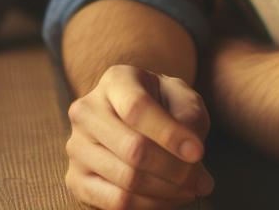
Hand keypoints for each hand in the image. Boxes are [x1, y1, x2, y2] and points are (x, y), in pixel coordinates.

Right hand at [65, 64, 213, 209]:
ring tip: (190, 188)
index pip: (138, 109)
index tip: (199, 152)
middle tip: (202, 180)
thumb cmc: (164, 107)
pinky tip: (169, 198)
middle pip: (133, 149)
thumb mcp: (182, 99)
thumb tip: (191, 153)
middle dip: (175, 170)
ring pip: (127, 180)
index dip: (170, 134)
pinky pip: (117, 202)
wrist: (134, 122)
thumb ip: (190, 116)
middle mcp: (86, 111)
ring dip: (168, 191)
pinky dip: (151, 205)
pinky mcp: (76, 179)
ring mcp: (76, 146)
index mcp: (115, 81)